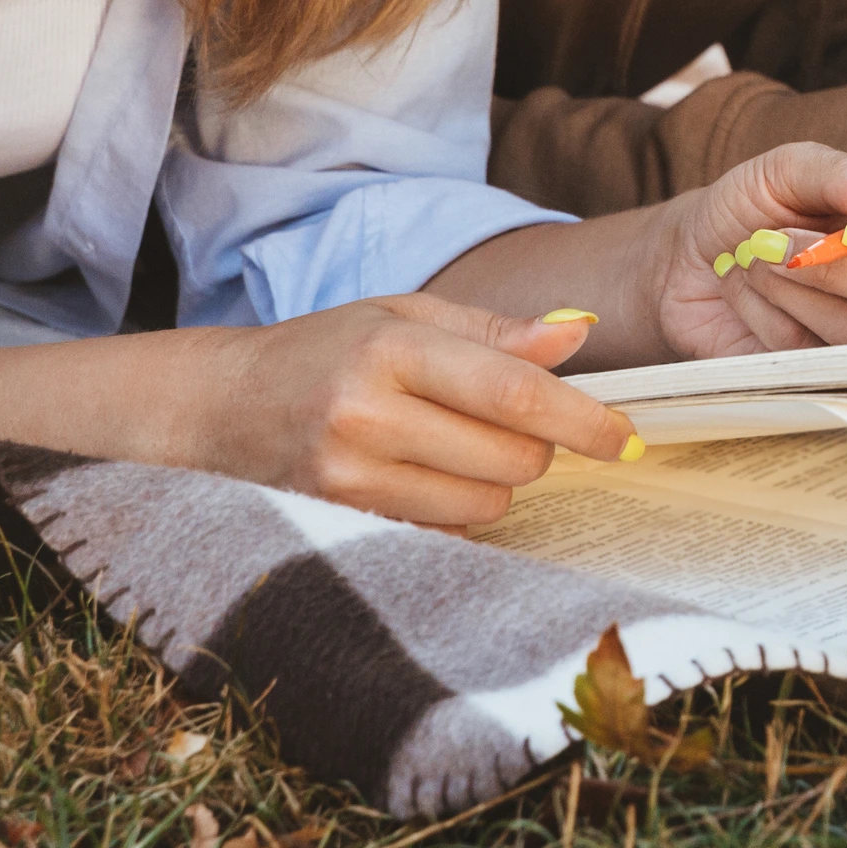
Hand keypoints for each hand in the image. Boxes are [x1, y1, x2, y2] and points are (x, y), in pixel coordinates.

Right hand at [187, 296, 636, 529]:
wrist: (220, 410)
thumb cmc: (324, 351)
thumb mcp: (403, 315)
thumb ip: (495, 331)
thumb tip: (580, 330)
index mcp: (390, 348)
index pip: (514, 393)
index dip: (584, 418)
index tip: (626, 435)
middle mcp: (366, 416)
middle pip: (512, 457)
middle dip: (537, 445)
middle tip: (510, 422)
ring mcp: (350, 480)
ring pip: (486, 502)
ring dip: (497, 479)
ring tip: (452, 445)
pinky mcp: (343, 526)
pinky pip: (447, 532)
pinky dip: (458, 509)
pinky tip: (422, 476)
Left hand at [650, 140, 846, 357]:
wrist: (687, 260)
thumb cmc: (751, 208)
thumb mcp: (784, 170)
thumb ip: (835, 172)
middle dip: (843, 269)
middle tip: (781, 240)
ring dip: (796, 288)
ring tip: (755, 257)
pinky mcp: (829, 378)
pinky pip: (816, 357)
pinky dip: (770, 315)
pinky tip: (749, 294)